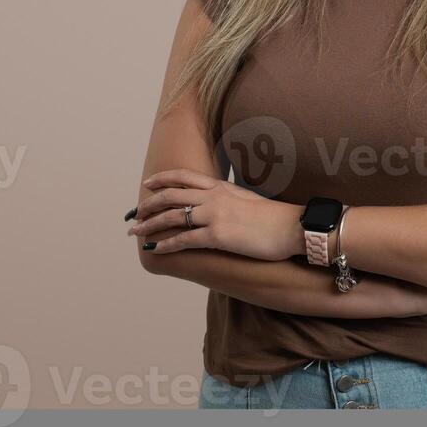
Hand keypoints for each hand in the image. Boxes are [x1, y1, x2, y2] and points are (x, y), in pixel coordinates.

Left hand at [127, 168, 301, 260]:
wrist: (291, 226)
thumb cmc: (273, 217)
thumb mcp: (246, 199)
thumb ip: (227, 198)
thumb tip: (216, 204)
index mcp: (219, 187)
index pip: (183, 177)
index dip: (162, 180)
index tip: (147, 184)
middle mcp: (213, 197)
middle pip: (171, 196)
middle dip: (149, 205)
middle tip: (134, 215)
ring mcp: (214, 215)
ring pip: (172, 217)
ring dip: (150, 225)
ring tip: (136, 233)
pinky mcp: (218, 236)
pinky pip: (185, 239)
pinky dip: (167, 244)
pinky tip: (156, 249)